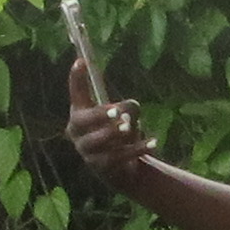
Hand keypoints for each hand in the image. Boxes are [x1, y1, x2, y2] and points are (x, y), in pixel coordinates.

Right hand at [64, 53, 157, 183]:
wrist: (126, 169)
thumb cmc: (122, 134)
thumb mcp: (128, 116)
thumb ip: (129, 108)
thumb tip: (127, 112)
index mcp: (80, 114)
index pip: (76, 95)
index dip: (76, 79)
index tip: (80, 61)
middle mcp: (77, 132)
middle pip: (81, 120)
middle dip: (98, 115)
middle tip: (116, 112)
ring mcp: (85, 151)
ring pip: (98, 140)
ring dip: (115, 133)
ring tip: (129, 127)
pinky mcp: (99, 168)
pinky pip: (118, 156)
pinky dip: (137, 148)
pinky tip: (153, 142)